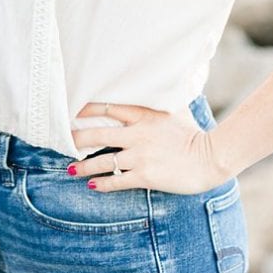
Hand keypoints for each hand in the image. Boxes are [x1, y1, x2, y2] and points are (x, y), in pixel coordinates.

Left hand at [69, 102, 229, 194]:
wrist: (210, 158)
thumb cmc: (193, 133)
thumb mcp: (176, 110)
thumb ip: (160, 101)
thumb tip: (156, 87)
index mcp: (144, 115)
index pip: (108, 107)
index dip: (86, 109)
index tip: (72, 112)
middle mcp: (138, 134)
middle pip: (97, 134)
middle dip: (76, 139)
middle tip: (63, 142)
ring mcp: (140, 156)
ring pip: (102, 161)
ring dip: (83, 167)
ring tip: (70, 169)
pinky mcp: (145, 175)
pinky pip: (116, 180)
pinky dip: (102, 183)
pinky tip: (92, 185)